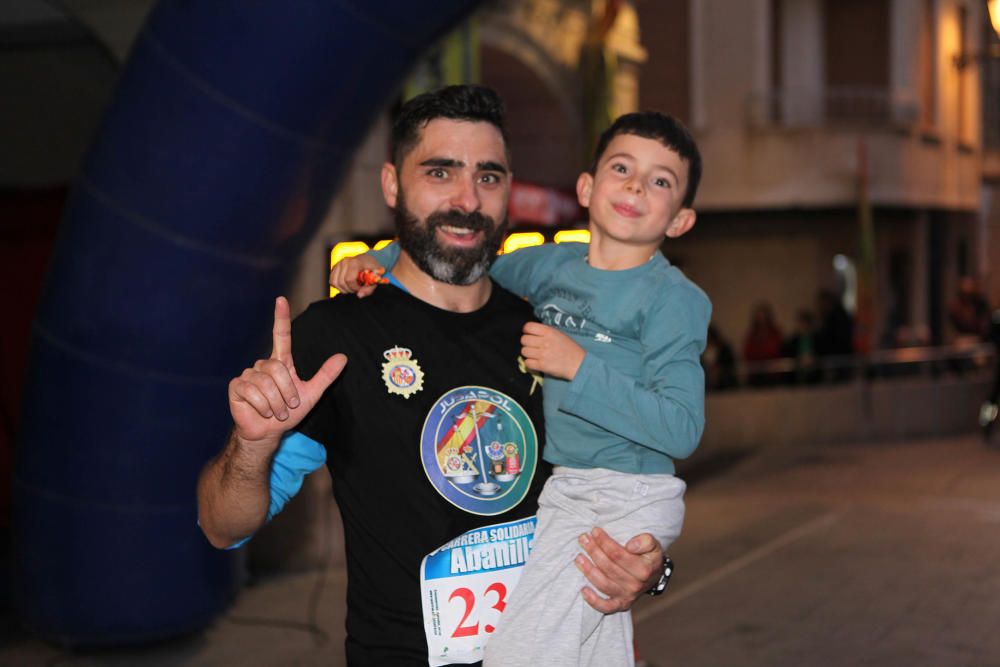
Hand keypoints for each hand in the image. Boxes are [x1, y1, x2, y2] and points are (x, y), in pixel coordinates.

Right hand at [228, 296, 346, 446]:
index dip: (281, 318)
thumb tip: (343, 357)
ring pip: (266, 382)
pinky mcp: (237, 386)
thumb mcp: (311, 394)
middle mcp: (264, 364)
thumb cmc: (288, 413)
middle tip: (288, 407)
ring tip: (276, 412)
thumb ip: (325, 375)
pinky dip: (262, 406)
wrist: (268, 432)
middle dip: (287, 392)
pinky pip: (252, 391)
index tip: (281, 300)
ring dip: (276, 402)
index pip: (281, 335)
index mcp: (281, 362)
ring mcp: (249, 374)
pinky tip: (262, 412)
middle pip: (278, 369)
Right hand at [329, 253, 384, 297]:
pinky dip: (338, 286)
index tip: (361, 288)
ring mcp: (338, 264)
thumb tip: (359, 295)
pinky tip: (347, 285)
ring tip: (352, 287)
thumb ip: (369, 288)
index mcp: (355, 262)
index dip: (355, 288)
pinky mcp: (334, 268)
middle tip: (357, 288)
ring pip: (335, 282)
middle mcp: (345, 262)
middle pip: (341, 282)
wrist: (367, 260)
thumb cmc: (372, 269)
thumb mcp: (376, 279)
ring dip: (343, 289)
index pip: (349, 279)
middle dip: (350, 289)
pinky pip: (332, 281)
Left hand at [520, 322, 585, 379]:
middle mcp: (545, 342)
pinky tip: (536, 362)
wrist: (579, 364)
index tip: (529, 334)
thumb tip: (531, 331)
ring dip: (528, 353)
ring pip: (524, 351)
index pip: (529, 327)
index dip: (526, 330)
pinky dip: (530, 363)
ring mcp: (543, 354)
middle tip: (533, 346)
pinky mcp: (542, 366)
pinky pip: (527, 363)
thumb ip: (545, 332)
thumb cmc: (570, 348)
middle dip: (526, 343)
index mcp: (549, 332)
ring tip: (535, 355)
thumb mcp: (559, 334)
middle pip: (524, 340)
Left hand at [575, 528, 663, 612]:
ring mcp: (628, 596)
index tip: (595, 531)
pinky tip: (583, 590)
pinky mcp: (621, 605)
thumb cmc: (649, 557)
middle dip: (593, 551)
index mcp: (644, 569)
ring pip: (604, 584)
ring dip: (589, 571)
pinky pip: (606, 607)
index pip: (618, 554)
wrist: (654, 576)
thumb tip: (631, 545)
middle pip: (608, 567)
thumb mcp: (653, 545)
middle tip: (583, 539)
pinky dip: (594, 601)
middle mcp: (636, 585)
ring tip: (578, 558)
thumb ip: (645, 541)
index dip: (604, 542)